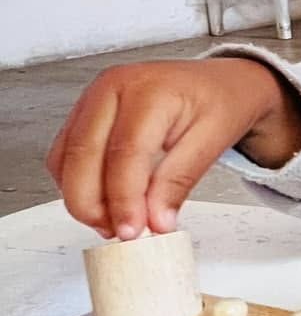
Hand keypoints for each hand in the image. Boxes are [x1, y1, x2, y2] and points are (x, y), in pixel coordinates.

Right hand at [46, 58, 300, 239]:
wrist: (220, 82)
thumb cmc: (220, 102)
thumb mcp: (213, 141)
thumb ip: (179, 181)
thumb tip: (155, 222)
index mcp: (149, 89)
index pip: (125, 152)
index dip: (124, 198)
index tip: (132, 232)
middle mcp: (112, 88)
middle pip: (83, 155)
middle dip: (93, 204)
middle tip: (120, 233)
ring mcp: (93, 99)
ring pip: (66, 159)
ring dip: (82, 198)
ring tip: (115, 222)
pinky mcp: (84, 114)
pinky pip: (65, 156)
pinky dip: (76, 185)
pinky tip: (104, 204)